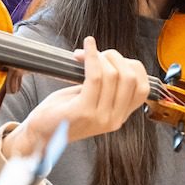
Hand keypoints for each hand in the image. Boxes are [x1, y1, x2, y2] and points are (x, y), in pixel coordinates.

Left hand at [3, 36, 148, 156]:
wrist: (41, 134)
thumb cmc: (62, 112)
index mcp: (119, 116)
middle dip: (114, 57)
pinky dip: (90, 57)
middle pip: (130, 78)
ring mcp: (101, 117)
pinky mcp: (84, 111)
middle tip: (96, 53)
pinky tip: (83, 50)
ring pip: (112, 75)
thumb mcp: (91, 101)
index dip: (131, 66)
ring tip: (83, 53)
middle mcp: (114, 119)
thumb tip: (109, 58)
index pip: (143, 88)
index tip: (112, 58)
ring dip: (99, 56)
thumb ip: (105, 86)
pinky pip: (94, 77)